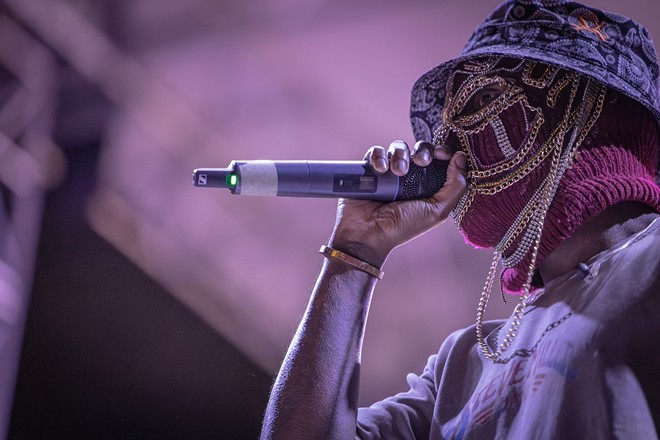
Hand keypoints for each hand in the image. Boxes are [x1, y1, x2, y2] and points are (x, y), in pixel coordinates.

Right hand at [328, 140, 467, 267]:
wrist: (368, 234)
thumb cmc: (403, 227)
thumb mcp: (436, 211)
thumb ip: (455, 186)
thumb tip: (460, 157)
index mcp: (428, 185)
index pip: (439, 160)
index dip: (442, 152)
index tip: (440, 155)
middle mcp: (409, 176)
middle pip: (419, 149)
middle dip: (422, 151)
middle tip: (421, 162)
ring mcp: (389, 172)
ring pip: (398, 147)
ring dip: (400, 155)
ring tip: (397, 172)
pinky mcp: (369, 169)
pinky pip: (375, 152)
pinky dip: (378, 156)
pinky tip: (380, 169)